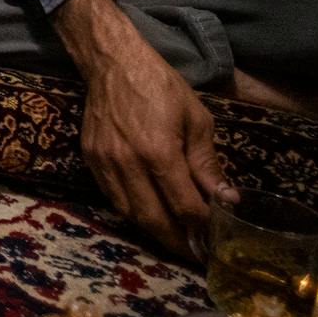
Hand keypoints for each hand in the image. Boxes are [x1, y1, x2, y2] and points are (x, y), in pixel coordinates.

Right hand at [58, 0, 237, 255]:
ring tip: (174, 240)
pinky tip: (148, 214)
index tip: (216, 240)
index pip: (184, 205)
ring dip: (154, 232)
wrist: (111, 62)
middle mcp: (128, 163)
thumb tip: (227, 199)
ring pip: (129, 213)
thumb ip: (207, 163)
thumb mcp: (196, 119)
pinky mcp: (90, 159)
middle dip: (177, 242)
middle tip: (195, 254)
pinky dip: (131, 212)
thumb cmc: (160, 85)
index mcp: (159, 151)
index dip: (202, 227)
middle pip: (153, 219)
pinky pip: (112, 198)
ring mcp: (105, 163)